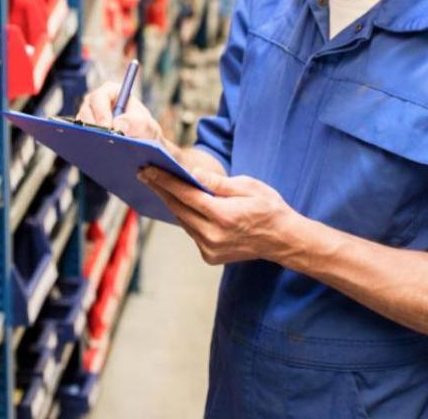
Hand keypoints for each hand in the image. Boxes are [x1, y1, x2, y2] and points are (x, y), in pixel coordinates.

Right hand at [77, 81, 162, 141]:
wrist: (142, 144)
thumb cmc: (144, 129)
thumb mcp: (148, 126)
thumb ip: (137, 123)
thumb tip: (118, 125)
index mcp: (111, 92)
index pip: (100, 97)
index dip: (101, 112)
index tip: (107, 128)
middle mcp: (96, 102)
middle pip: (86, 111)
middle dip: (92, 126)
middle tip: (102, 140)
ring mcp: (88, 117)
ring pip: (81, 125)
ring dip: (89, 136)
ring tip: (101, 149)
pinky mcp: (85, 131)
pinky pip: (81, 137)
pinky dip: (88, 144)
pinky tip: (98, 154)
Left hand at [139, 166, 298, 265]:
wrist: (283, 240)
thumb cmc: (269, 208)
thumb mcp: (249, 186)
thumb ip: (219, 183)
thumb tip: (192, 173)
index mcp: (224, 216)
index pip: (186, 195)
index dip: (164, 180)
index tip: (148, 169)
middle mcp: (213, 235)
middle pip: (178, 208)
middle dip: (160, 189)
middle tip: (144, 173)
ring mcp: (210, 249)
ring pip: (183, 221)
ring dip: (171, 203)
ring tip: (158, 185)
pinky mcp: (209, 256)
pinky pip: (191, 232)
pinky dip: (186, 217)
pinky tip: (180, 204)